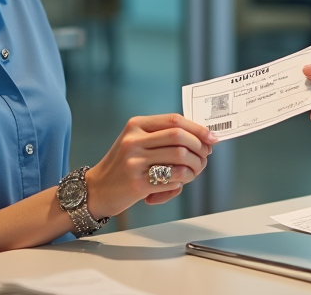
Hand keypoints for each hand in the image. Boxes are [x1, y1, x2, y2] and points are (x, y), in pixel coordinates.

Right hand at [85, 114, 216, 216]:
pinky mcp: (138, 183)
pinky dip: (182, 182)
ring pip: (180, 158)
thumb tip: (201, 137)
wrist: (97, 189)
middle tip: (205, 158)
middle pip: (180, 137)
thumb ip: (162, 136)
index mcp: (136, 125)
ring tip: (193, 173)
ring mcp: (135, 162)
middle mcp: (134, 140)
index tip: (212, 137)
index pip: (175, 120)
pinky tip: (178, 185)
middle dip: (199, 148)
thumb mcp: (137, 142)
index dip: (198, 128)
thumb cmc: (124, 165)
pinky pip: (173, 179)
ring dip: (195, 167)